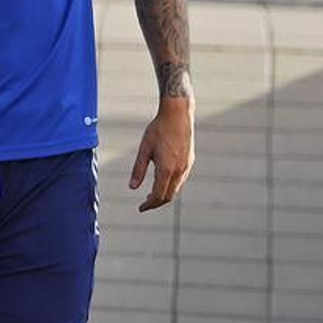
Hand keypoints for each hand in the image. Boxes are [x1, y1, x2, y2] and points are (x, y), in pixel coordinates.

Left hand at [130, 96, 194, 210]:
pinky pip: (181, 180)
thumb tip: (132, 187)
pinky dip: (171, 186)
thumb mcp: (144, 149)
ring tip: (152, 194)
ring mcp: (186, 166)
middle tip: (145, 204)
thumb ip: (138, 169)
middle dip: (156, 202)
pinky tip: (163, 180)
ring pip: (176, 189)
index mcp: (166, 169)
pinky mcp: (190, 161)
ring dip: (164, 195)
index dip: (149, 205)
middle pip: (168, 196)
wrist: (178, 114)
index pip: (158, 196)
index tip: (141, 208)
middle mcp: (179, 170)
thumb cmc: (159, 129)